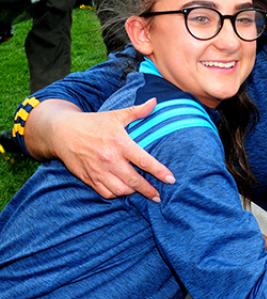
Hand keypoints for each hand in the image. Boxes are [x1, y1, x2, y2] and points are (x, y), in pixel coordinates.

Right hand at [53, 98, 174, 200]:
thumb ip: (137, 111)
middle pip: (134, 181)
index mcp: (120, 143)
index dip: (159, 172)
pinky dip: (116, 194)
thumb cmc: (93, 123)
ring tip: (140, 190)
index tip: (171, 180)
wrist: (62, 132)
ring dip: (132, 192)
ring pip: (120, 190)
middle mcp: (110, 159)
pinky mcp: (88, 178)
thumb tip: (155, 101)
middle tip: (159, 197)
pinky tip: (123, 190)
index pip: (144, 161)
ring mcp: (98, 171)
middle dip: (149, 191)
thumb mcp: (116, 115)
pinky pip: (106, 193)